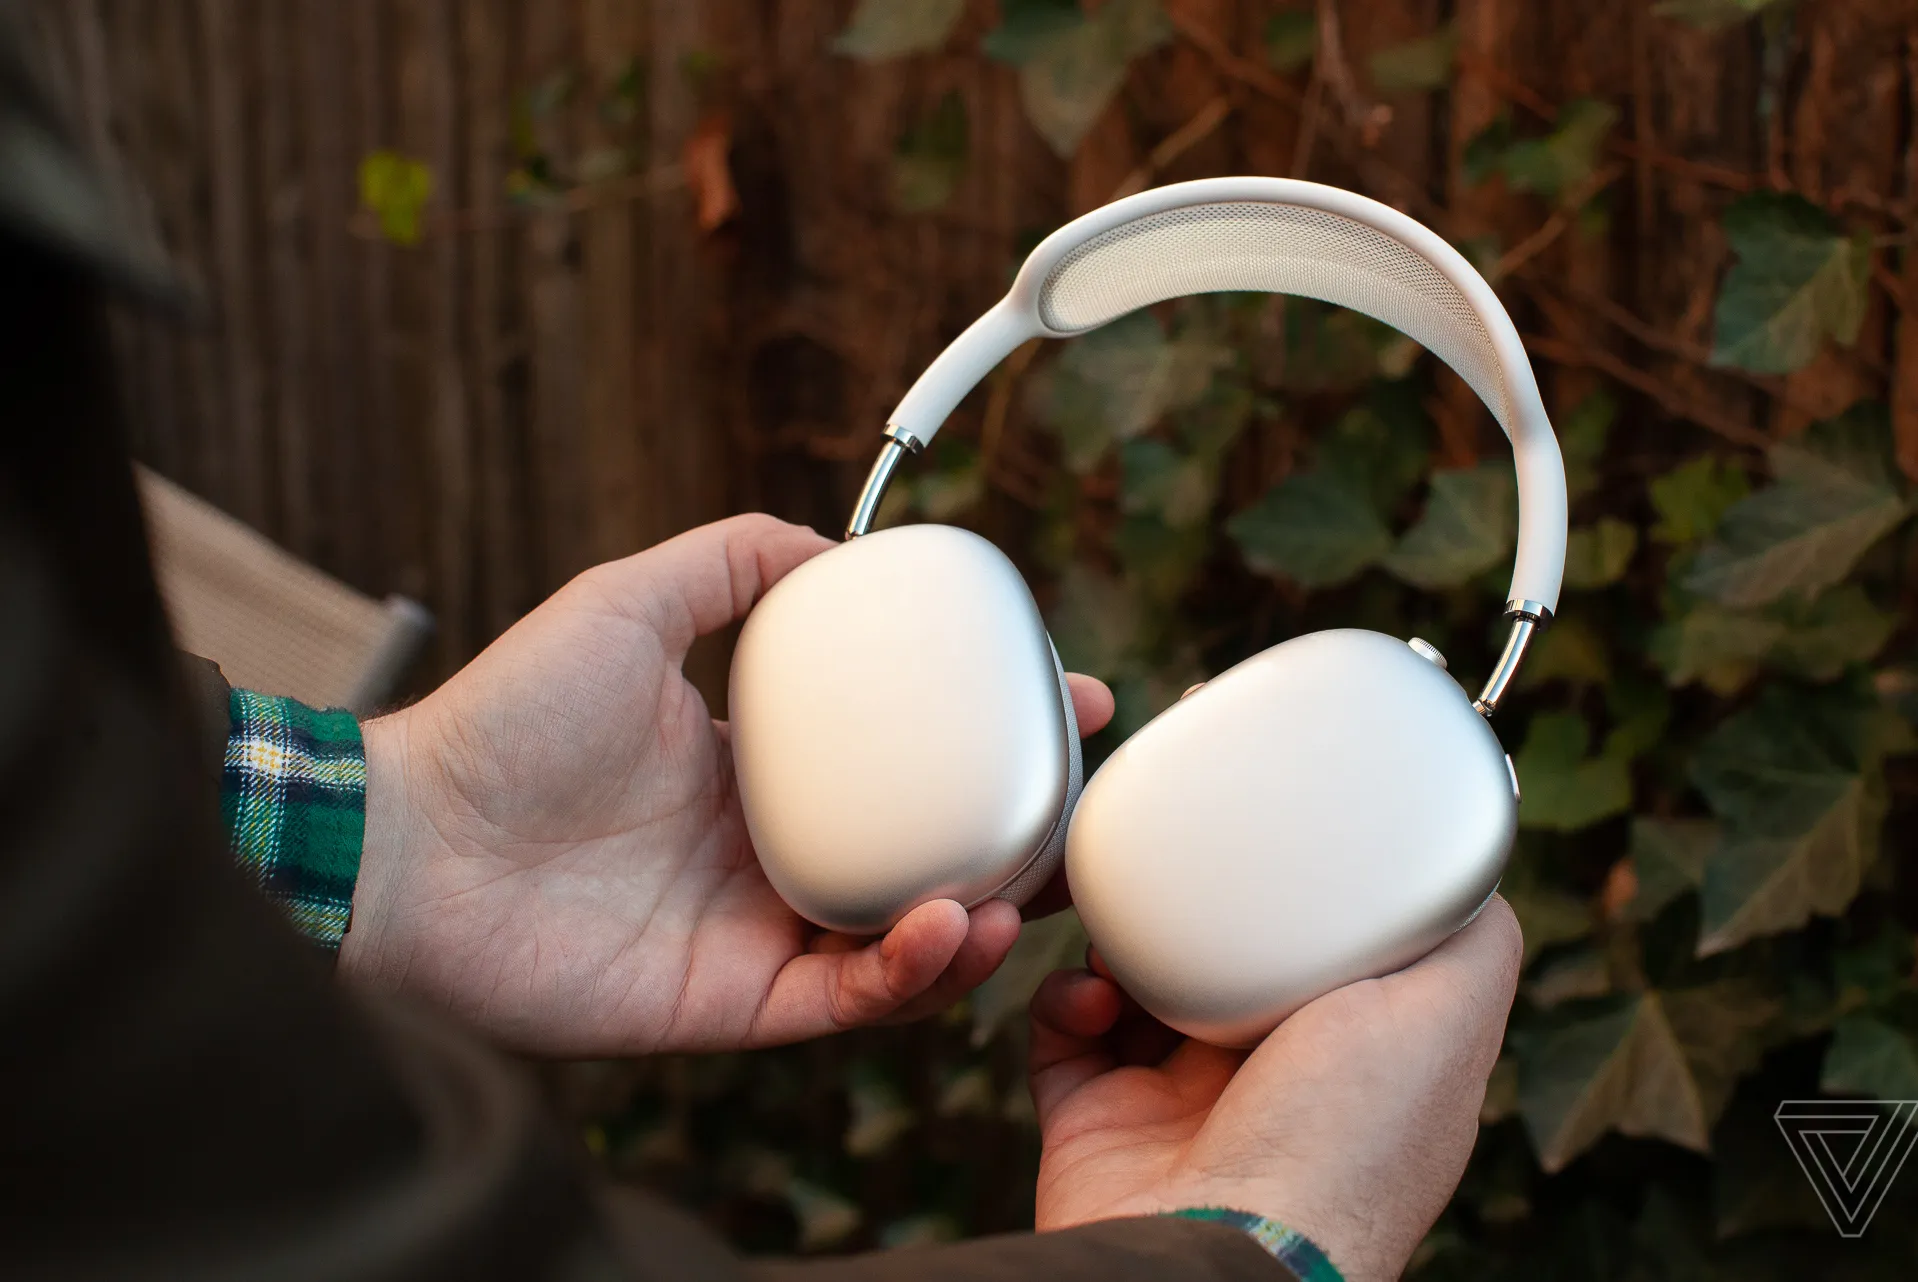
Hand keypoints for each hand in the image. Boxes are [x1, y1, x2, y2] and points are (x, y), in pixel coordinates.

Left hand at [340, 514, 1114, 1057]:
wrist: (408, 841)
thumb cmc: (502, 719)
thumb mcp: (628, 601)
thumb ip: (727, 559)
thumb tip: (834, 545)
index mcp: (755, 768)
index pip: (900, 757)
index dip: (989, 734)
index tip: (1069, 697)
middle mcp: (766, 853)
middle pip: (922, 854)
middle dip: (1017, 839)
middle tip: (1082, 807)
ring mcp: (753, 933)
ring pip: (901, 941)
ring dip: (979, 919)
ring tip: (1024, 887)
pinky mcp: (729, 1007)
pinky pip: (845, 1000)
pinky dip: (908, 974)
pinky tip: (947, 927)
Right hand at [1029, 898, 1521, 1281]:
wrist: (1217, 1250)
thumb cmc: (1342, 1146)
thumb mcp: (1444, 1018)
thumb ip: (1472, 939)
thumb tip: (1465, 865)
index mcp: (1355, 1062)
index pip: (1331, 954)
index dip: (1309, 896)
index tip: (1283, 840)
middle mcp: (1273, 1085)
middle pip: (1230, 958)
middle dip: (1203, 907)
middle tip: (1187, 868)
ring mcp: (1181, 1106)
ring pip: (1140, 985)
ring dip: (1124, 940)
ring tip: (1128, 927)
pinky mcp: (1099, 1120)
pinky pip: (1066, 1035)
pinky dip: (1066, 998)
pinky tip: (1091, 990)